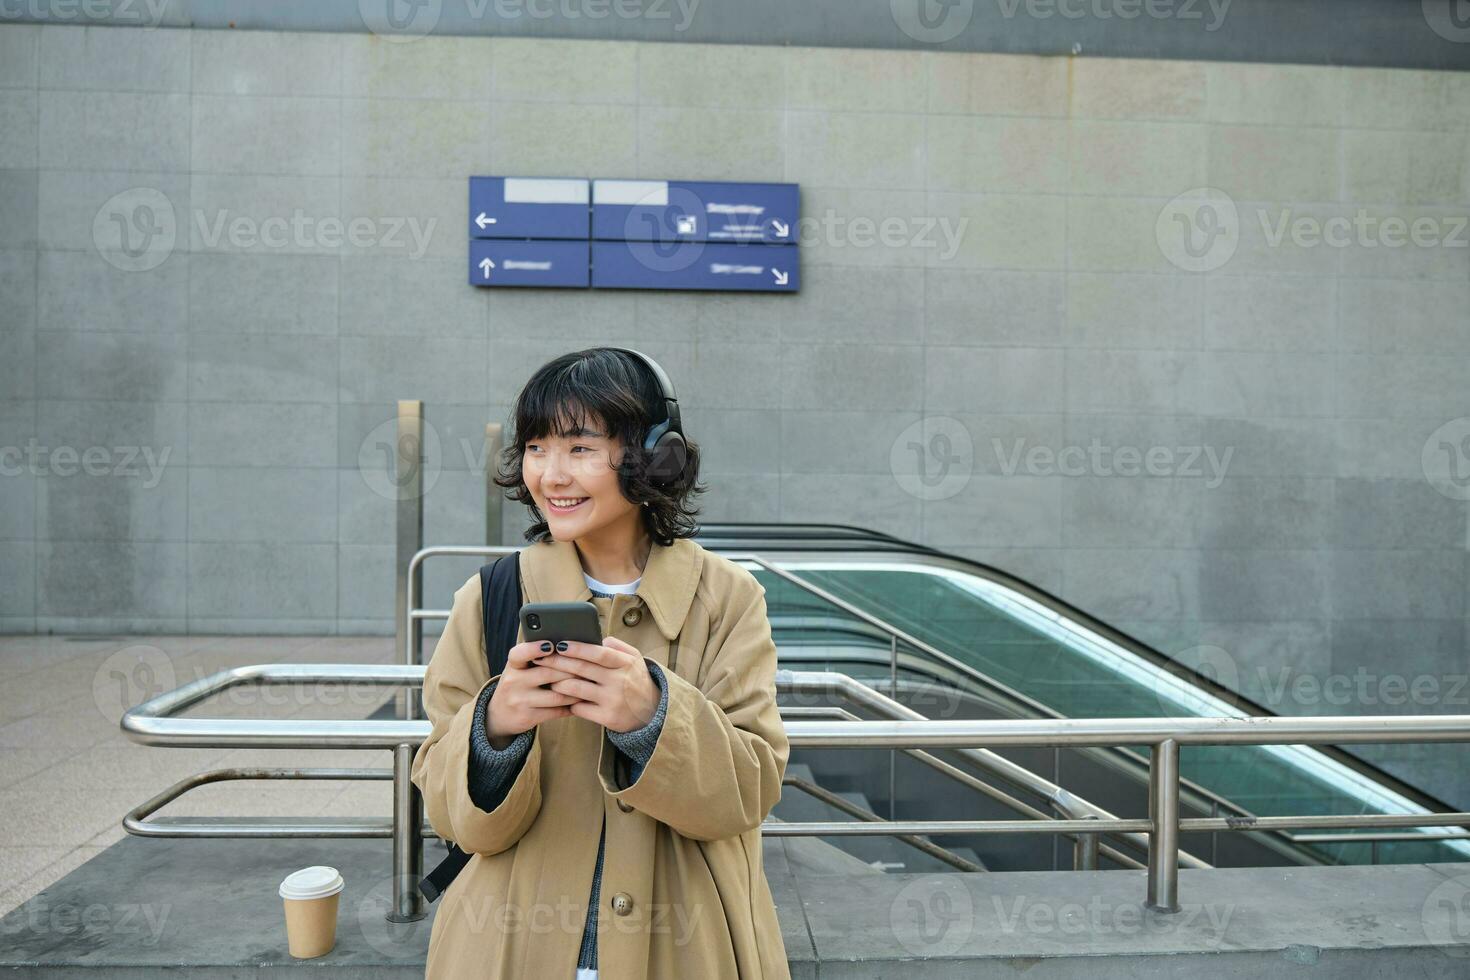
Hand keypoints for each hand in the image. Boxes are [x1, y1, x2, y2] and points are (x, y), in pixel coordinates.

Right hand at [484, 640, 581, 744]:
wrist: (500, 715)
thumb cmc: (518, 684)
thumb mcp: (520, 669)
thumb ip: (537, 657)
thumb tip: (568, 646)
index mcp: (513, 665)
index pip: (519, 654)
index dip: (534, 648)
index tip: (551, 645)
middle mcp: (513, 682)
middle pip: (548, 673)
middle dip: (571, 670)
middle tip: (590, 666)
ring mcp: (520, 701)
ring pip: (556, 695)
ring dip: (576, 691)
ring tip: (590, 684)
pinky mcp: (527, 717)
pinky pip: (556, 711)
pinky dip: (572, 706)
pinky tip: (582, 701)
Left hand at [533, 636, 660, 733]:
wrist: (652, 711)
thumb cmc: (635, 679)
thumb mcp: (634, 658)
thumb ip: (616, 646)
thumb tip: (593, 640)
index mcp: (626, 663)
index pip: (599, 653)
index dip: (577, 648)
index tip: (559, 644)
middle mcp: (620, 681)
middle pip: (582, 669)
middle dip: (558, 662)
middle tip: (541, 659)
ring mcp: (613, 700)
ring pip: (576, 689)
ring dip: (558, 683)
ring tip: (548, 678)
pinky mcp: (608, 718)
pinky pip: (579, 708)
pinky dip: (568, 702)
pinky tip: (561, 698)